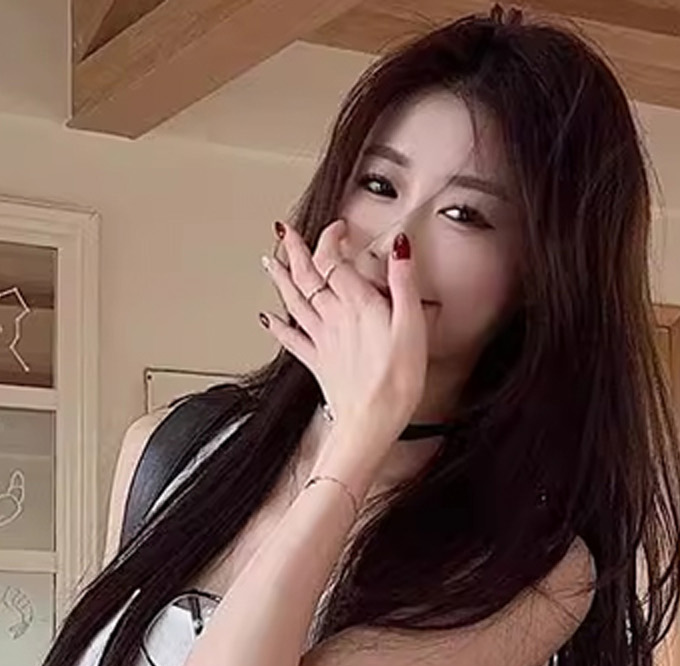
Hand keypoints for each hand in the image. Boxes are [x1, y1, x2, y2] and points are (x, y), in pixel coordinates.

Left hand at [262, 219, 426, 454]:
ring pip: (294, 302)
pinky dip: (277, 327)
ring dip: (281, 279)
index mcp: (357, 305)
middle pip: (308, 277)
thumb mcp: (412, 327)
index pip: (335, 261)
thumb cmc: (395, 382)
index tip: (338, 228)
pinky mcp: (318, 363)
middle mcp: (333, 319)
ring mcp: (322, 341)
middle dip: (296, 251)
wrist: (370, 424)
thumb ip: (404, 284)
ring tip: (270, 261)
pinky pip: (292, 341)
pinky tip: (267, 319)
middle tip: (284, 232)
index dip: (332, 239)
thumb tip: (400, 248)